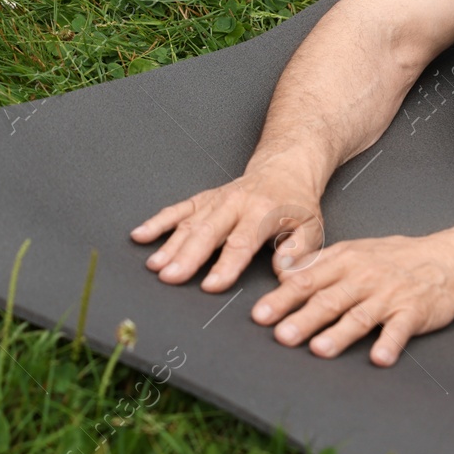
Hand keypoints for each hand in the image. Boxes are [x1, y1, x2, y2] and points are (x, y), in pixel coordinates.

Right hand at [130, 164, 325, 291]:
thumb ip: (300, 250)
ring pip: (189, 222)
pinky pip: (178, 209)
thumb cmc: (297, 203)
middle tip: (170, 277)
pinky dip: (158, 222)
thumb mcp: (312, 226)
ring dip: (169, 244)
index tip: (211, 285)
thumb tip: (283, 270)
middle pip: (207, 232)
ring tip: (155, 266)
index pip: (241, 242)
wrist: (284, 168)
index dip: (225, 265)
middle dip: (187, 256)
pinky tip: (141, 236)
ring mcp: (216, 200)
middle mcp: (235, 204)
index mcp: (262, 212)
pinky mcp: (203, 199)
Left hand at [249, 235, 453, 365]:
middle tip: (281, 336)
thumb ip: (317, 265)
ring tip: (320, 350)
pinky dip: (390, 343)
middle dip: (303, 319)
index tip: (260, 315)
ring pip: (360, 316)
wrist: (444, 260)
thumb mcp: (351, 251)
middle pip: (329, 300)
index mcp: (344, 261)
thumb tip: (281, 273)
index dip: (282, 298)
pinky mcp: (413, 311)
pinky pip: (400, 329)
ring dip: (339, 334)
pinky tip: (379, 358)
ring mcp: (389, 295)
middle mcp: (363, 277)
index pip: (307, 280)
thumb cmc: (391, 258)